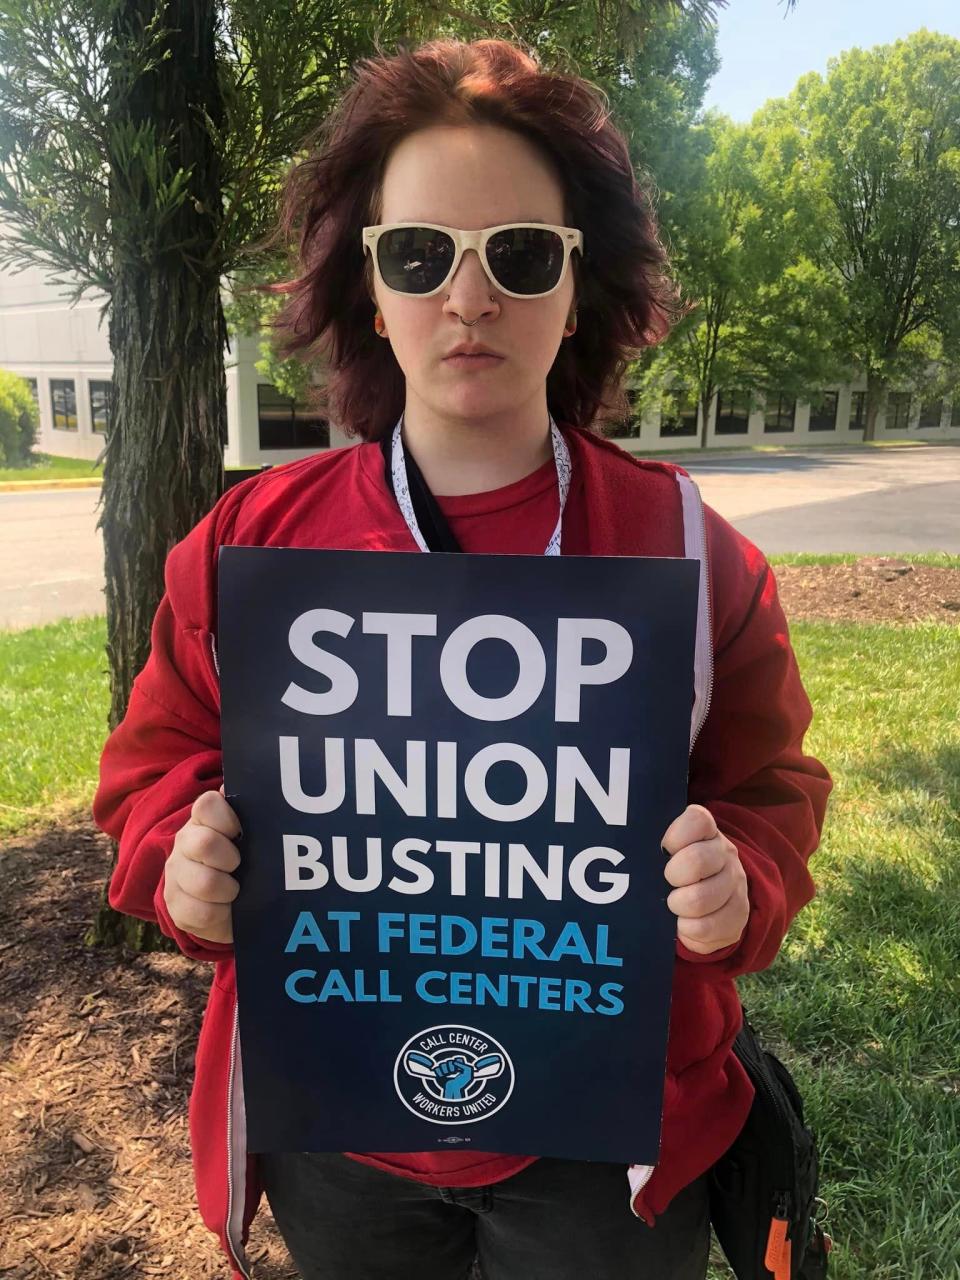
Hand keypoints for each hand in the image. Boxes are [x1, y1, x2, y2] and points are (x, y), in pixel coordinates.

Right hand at [163, 784, 240, 943]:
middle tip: (239, 865)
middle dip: (230, 859)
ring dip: (228, 890)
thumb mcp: (251, 835)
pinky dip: (221, 915)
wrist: (227, 901)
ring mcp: (176, 875)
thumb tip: (255, 785)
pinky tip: (226, 909)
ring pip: (205, 883)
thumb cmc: (243, 859)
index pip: (206, 805)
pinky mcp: (175, 907)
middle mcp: (184, 843)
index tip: (240, 832)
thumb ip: (251, 812)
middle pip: (204, 843)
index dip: (227, 819)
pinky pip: (202, 914)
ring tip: (236, 891)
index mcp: (203, 820)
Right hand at [434, 1057, 474, 1100]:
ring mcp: (445, 1069)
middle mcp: (452, 1066)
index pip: (457, 1058)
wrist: (452, 1091)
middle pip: (449, 1060)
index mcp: (459, 1065)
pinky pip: (436, 1068)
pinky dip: (439, 1073)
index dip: (457, 1062)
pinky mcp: (439, 1073)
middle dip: (451, 1067)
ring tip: (447, 1075)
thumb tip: (454, 1062)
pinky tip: (443, 1076)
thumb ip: (465, 1065)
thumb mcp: (468, 1074)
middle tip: (453, 1073)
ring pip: (442, 1064)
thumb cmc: (461, 1084)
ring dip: (445, 1070)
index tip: (458, 1068)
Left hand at [662, 804, 748, 954]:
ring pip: (701, 899)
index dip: (675, 837)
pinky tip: (684, 923)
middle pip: (696, 861)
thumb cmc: (676, 869)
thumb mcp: (666, 851)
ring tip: (673, 906)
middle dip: (673, 876)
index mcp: (705, 830)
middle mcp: (724, 852)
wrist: (714, 900)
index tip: (664, 849)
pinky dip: (688, 930)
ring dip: (679, 907)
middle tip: (667, 882)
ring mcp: (734, 883)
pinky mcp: (738, 914)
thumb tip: (620, 854)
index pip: (697, 820)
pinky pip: (707, 928)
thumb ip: (651, 844)